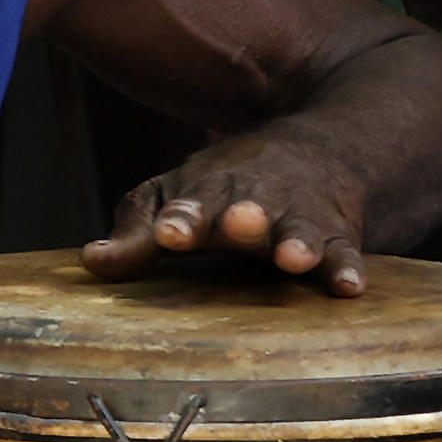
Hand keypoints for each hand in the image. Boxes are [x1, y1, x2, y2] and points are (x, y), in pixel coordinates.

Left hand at [79, 134, 369, 295]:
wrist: (308, 153)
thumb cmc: (221, 189)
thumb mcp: (173, 197)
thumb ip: (136, 232)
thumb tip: (92, 263)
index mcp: (204, 195)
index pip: (188, 206)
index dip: (180, 220)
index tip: (168, 235)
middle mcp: (252, 204)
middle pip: (246, 210)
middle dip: (241, 218)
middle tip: (239, 224)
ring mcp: (296, 218)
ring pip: (298, 228)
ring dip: (296, 241)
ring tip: (293, 258)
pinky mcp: (337, 235)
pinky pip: (344, 253)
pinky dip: (347, 268)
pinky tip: (350, 288)